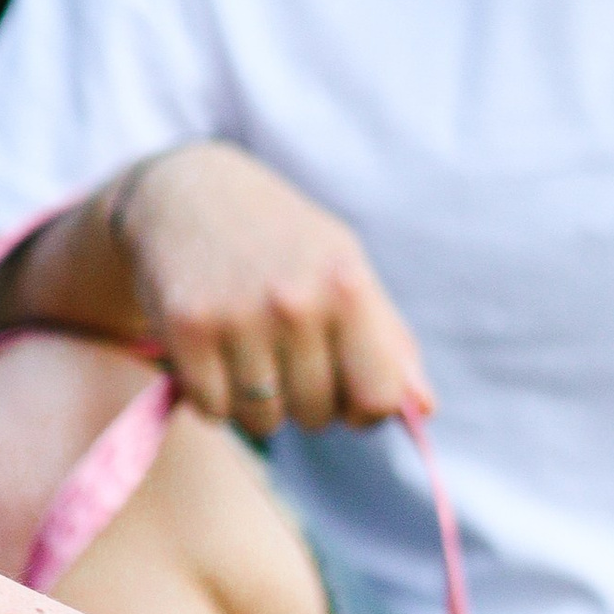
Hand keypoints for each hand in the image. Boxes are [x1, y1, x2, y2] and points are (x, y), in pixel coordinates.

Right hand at [115, 143, 431, 437]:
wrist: (191, 192)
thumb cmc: (284, 241)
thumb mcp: (346, 268)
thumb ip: (389, 341)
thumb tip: (425, 409)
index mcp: (348, 284)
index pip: (379, 397)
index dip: (367, 410)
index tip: (348, 392)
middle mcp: (295, 301)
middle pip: (318, 414)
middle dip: (306, 400)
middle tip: (287, 356)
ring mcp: (237, 315)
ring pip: (263, 421)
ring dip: (258, 403)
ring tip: (251, 353)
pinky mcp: (187, 330)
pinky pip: (214, 410)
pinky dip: (214, 396)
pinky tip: (215, 355)